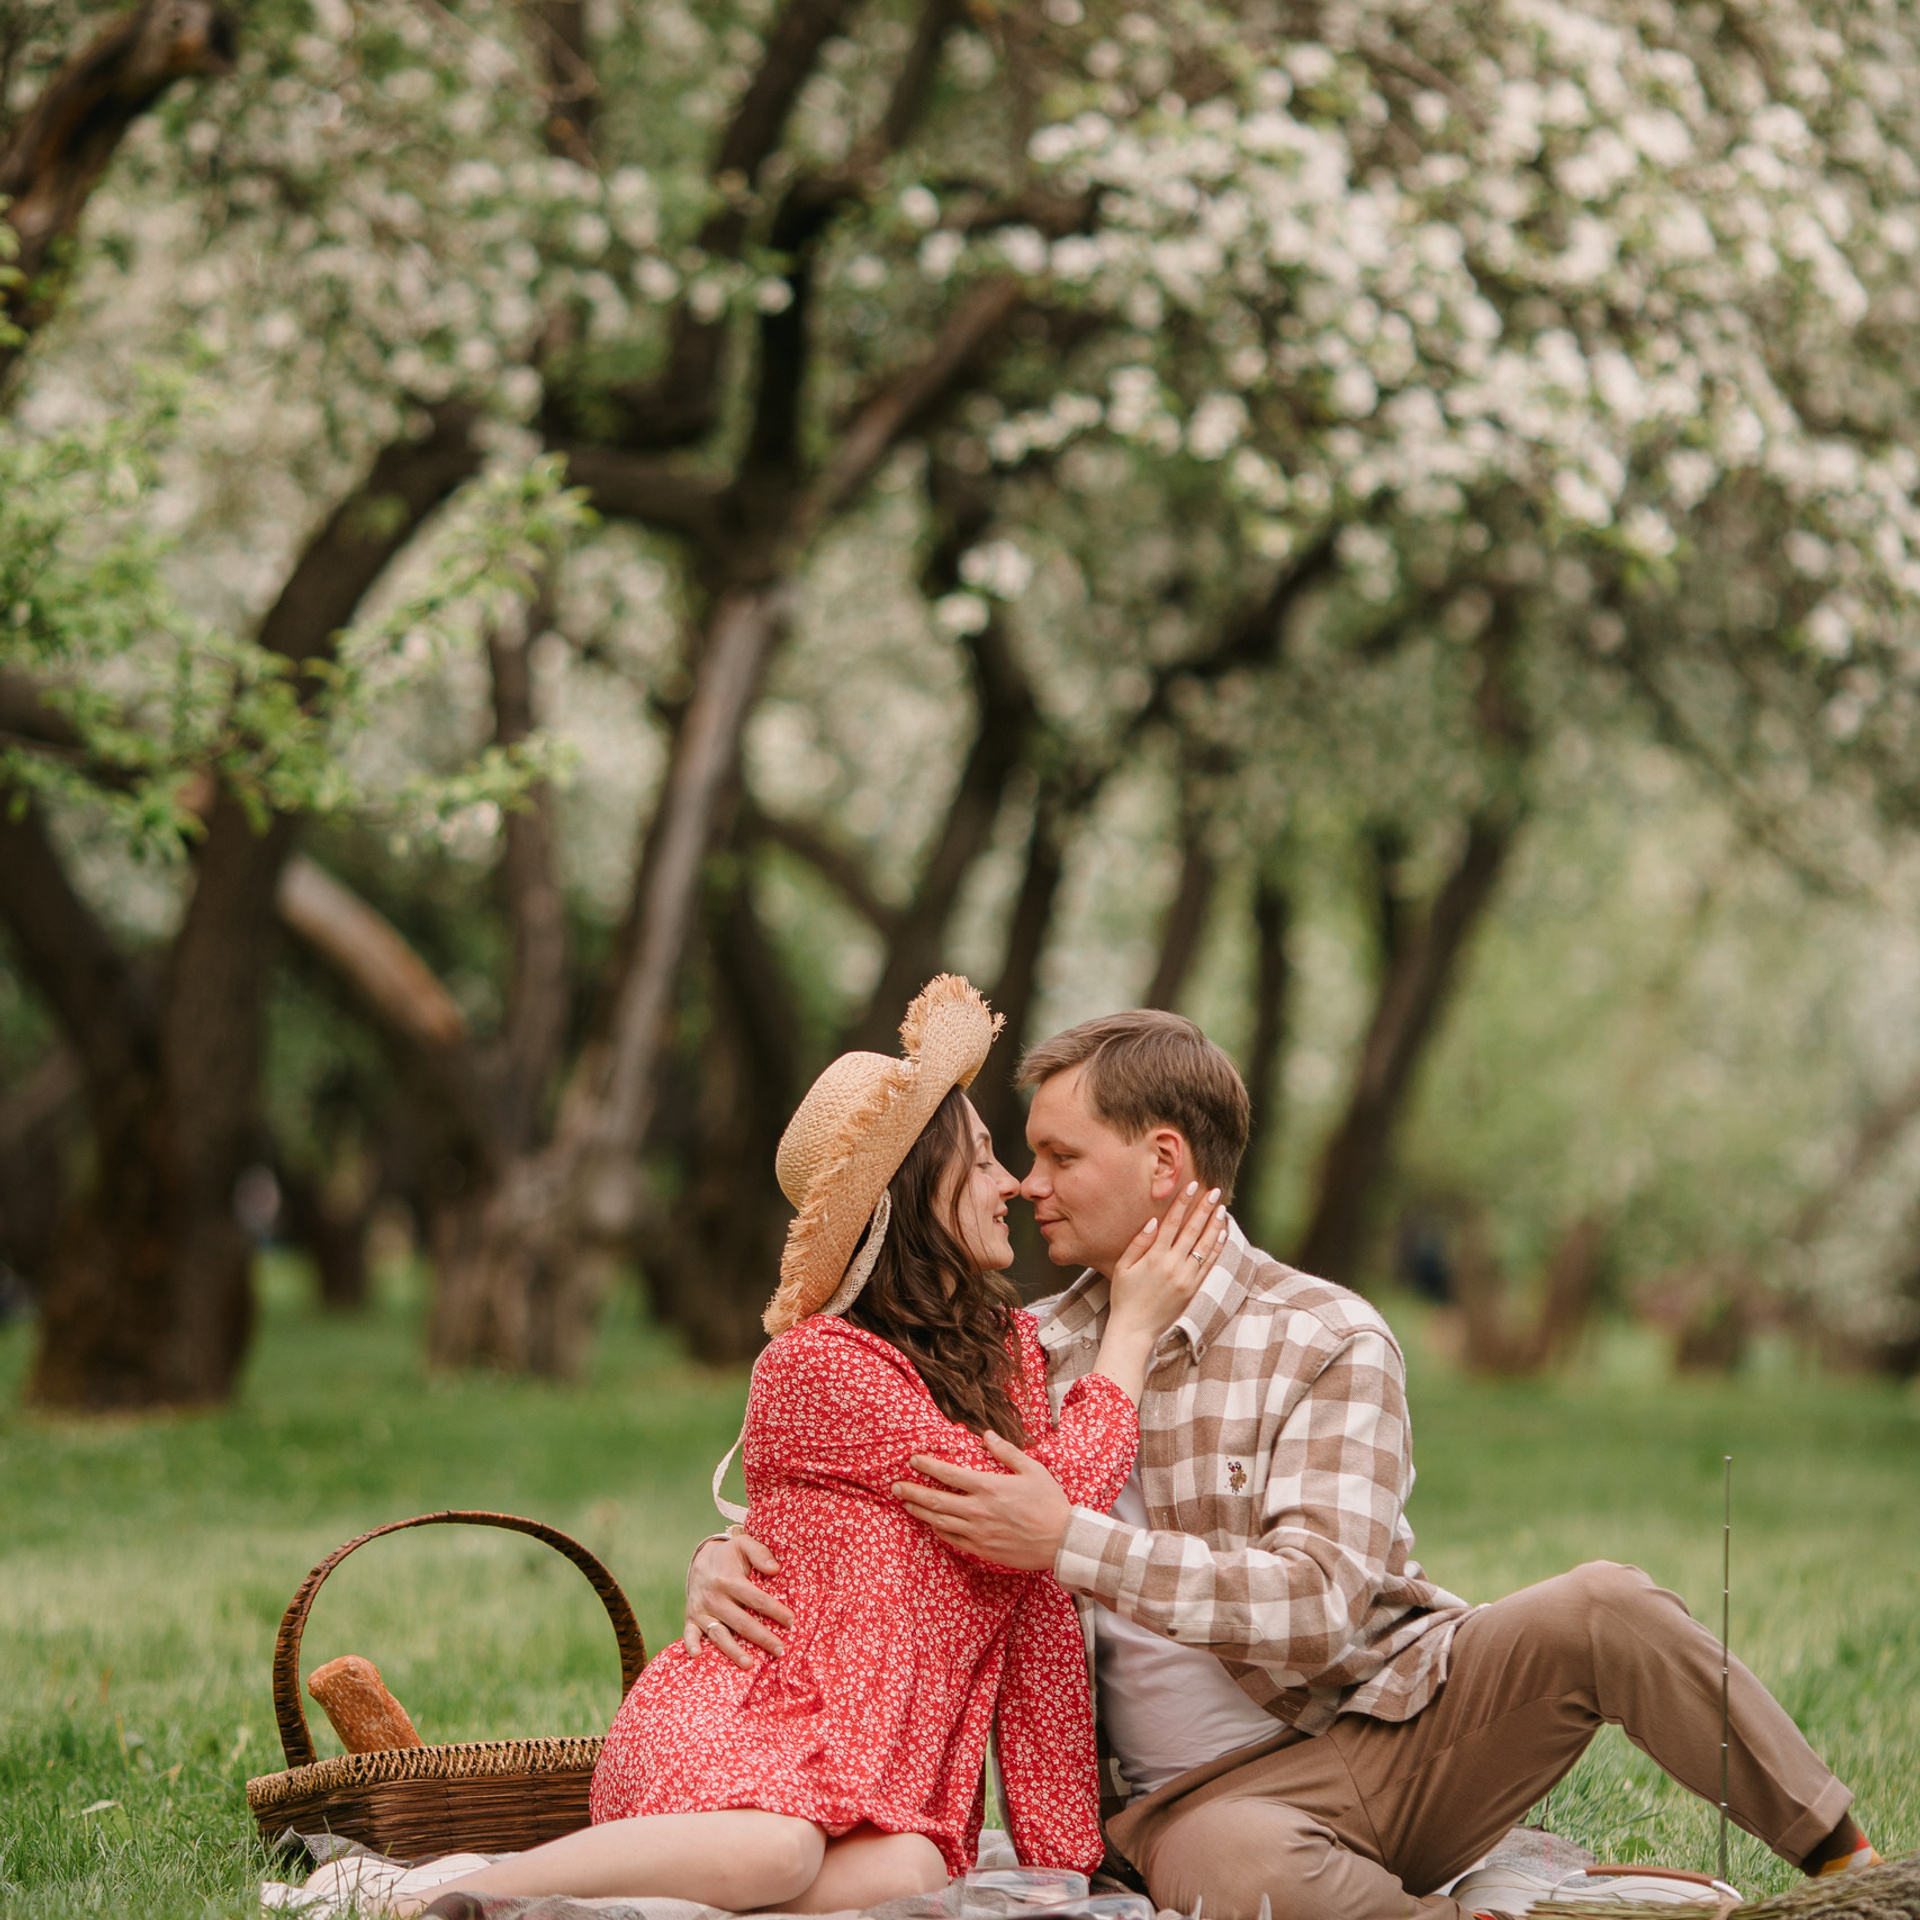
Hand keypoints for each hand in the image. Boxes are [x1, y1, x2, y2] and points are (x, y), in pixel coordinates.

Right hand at [681, 1527, 794, 1668]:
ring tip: (749, 1664)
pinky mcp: (691, 1618)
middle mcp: (714, 1597)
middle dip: (762, 1637)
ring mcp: (701, 1609)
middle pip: (741, 1622)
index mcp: (729, 1579)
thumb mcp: (744, 1544)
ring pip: (718, 1634)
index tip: (791, 1622)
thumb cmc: (730, 1555)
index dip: (775, 1611)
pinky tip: (698, 1656)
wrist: (700, 1558)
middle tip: (780, 1650)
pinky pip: (689, 1634)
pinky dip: (691, 1644)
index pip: (757, 1599)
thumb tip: (775, 1569)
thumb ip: (760, 1553)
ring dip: (733, 1651)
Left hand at [893, 1432, 1071, 1569]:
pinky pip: (953, 1540)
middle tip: (895, 1487)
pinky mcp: (982, 1549)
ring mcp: (978, 1532)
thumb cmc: (1049, 1502)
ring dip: (919, 1512)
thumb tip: (986, 1435)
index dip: (927, 1466)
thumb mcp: (1032, 1469)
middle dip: (912, 1492)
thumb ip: (1006, 1452)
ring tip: (905, 1505)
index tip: (913, 1460)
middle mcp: (978, 1510)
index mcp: (989, 1486)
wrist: (1061, 1541)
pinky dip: (939, 1531)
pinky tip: (932, 1525)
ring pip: (939, 1522)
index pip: (948, 1474)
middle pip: (936, 1500)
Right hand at [1108, 1181, 1227, 1346]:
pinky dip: (1218, 1248)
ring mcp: (1186, 1278)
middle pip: (1193, 1230)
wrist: (1135, 1330)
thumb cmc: (1124, 1296)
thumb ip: (1139, 1242)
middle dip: (1204, 1208)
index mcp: (1154, 1257)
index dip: (1183, 1202)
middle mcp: (1173, 1265)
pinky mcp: (1193, 1290)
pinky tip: (1222, 1234)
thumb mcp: (1123, 1267)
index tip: (1192, 1185)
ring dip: (1215, 1225)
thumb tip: (1154, 1221)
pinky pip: (1209, 1265)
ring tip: (1222, 1208)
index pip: (1172, 1222)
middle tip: (1215, 1191)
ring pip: (1205, 1246)